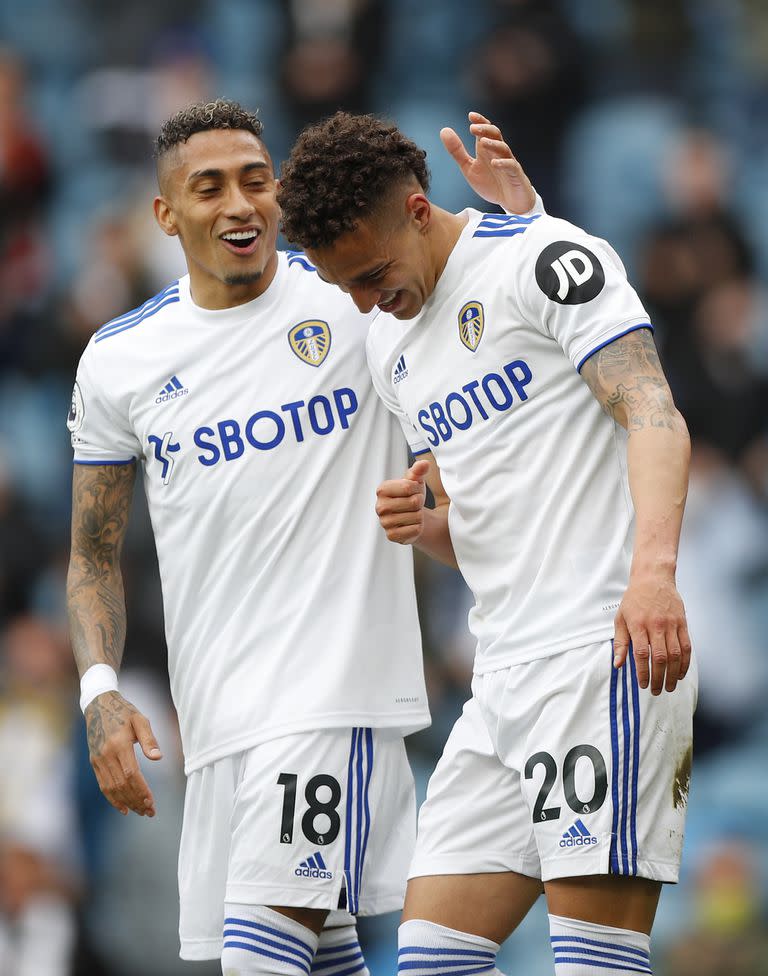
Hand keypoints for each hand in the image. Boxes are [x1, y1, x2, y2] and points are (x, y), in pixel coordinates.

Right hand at [85, 691, 161, 815]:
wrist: (99, 705)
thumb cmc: (124, 712)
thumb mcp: (140, 720)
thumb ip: (149, 739)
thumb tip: (158, 758)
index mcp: (119, 744)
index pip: (131, 774)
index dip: (141, 790)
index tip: (151, 802)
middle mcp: (106, 755)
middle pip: (121, 785)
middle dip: (136, 801)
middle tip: (150, 812)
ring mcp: (98, 760)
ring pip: (111, 788)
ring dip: (126, 802)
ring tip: (141, 811)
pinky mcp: (94, 762)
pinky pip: (103, 785)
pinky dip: (113, 799)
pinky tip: (123, 808)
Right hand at [375, 459, 428, 543]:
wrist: (411, 517)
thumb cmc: (411, 496)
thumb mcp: (415, 482)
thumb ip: (418, 471)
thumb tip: (424, 463)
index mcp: (382, 490)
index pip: (408, 486)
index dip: (417, 488)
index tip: (414, 490)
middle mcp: (380, 507)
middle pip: (413, 502)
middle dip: (419, 502)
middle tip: (414, 504)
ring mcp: (385, 523)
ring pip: (416, 516)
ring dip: (419, 515)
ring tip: (412, 513)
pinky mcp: (392, 536)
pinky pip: (415, 529)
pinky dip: (418, 527)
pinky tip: (412, 524)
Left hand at [441, 111, 535, 212]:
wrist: (509, 201)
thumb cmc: (490, 183)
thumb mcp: (469, 168)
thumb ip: (457, 151)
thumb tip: (444, 130)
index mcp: (486, 150)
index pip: (485, 131)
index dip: (480, 121)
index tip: (471, 115)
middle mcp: (498, 153)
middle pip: (495, 135)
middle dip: (485, 130)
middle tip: (473, 128)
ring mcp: (508, 163)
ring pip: (503, 148)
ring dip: (493, 144)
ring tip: (482, 142)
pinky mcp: (515, 175)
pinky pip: (511, 166)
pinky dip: (503, 163)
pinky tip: (494, 163)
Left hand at [613, 574, 691, 694]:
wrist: (654, 578)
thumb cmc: (634, 600)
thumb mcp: (621, 618)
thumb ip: (620, 642)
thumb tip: (618, 664)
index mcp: (638, 624)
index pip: (641, 654)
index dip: (643, 672)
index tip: (643, 684)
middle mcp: (656, 625)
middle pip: (660, 658)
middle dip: (658, 678)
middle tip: (655, 691)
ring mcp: (671, 624)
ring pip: (675, 655)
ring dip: (672, 674)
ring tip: (668, 687)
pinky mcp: (682, 623)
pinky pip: (686, 647)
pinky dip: (685, 663)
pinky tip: (680, 673)